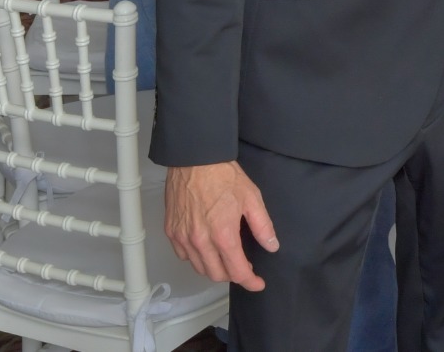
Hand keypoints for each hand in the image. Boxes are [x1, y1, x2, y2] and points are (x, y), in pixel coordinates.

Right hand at [165, 161, 278, 291]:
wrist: (194, 158)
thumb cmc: (222, 175)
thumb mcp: (252, 198)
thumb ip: (263, 226)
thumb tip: (271, 245)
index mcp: (223, 234)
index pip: (237, 271)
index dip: (250, 281)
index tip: (257, 283)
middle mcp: (200, 241)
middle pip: (216, 275)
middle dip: (233, 275)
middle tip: (243, 266)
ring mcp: (183, 237)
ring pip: (199, 268)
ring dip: (214, 269)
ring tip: (226, 258)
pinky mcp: (171, 231)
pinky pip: (183, 256)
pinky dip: (196, 258)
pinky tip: (205, 248)